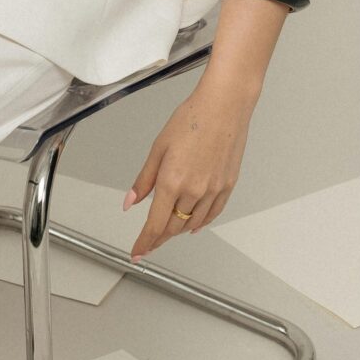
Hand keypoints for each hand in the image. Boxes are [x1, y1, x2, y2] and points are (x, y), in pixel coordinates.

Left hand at [121, 78, 254, 259]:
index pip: (155, 224)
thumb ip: (144, 180)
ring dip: (178, 230)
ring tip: (167, 232)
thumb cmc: (191, 119)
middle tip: (148, 243)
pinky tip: (194, 225)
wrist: (224, 106)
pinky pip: (213, 214)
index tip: (137, 252)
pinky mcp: (227, 186)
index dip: (145, 242)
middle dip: (159, 238)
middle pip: (173, 227)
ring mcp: (213, 190)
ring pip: (193, 223)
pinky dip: (201, 223)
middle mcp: (194, 190)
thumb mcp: (158, 148)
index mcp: (172, 181)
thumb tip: (131, 202)